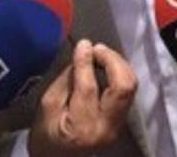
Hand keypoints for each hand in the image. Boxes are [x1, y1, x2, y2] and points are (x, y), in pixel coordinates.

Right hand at [28, 40, 136, 155]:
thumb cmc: (46, 132)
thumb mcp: (48, 104)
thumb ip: (68, 79)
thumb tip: (84, 53)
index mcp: (81, 126)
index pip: (89, 87)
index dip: (86, 62)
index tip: (84, 44)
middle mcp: (106, 127)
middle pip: (123, 87)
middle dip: (113, 61)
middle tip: (98, 49)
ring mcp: (118, 126)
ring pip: (130, 87)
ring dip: (118, 65)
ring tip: (102, 54)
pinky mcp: (122, 121)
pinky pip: (127, 92)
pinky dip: (120, 74)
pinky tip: (107, 66)